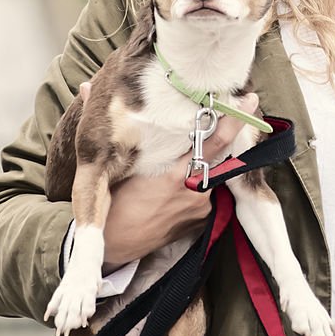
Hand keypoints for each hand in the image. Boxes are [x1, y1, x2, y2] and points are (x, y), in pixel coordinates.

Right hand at [77, 82, 261, 267]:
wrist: (116, 247)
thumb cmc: (112, 204)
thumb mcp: (111, 166)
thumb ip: (108, 124)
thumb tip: (84, 88)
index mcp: (175, 175)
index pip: (214, 142)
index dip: (234, 121)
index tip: (250, 100)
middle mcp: (194, 190)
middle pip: (218, 155)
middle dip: (226, 135)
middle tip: (238, 110)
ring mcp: (201, 206)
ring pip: (210, 174)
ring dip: (203, 165)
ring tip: (184, 166)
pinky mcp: (202, 219)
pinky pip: (204, 193)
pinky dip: (196, 186)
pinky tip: (177, 191)